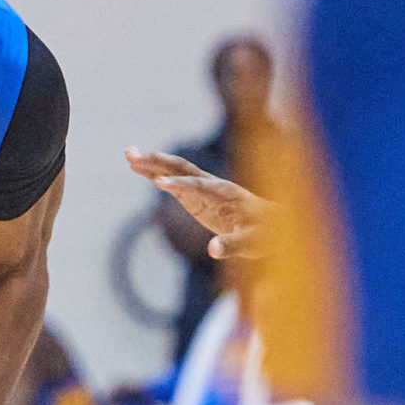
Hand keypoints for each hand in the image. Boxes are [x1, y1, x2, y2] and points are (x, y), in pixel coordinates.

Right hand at [126, 147, 273, 257]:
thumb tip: (212, 250)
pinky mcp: (199, 197)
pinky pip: (175, 183)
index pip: (199, 186)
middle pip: (182, 168)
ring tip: (128, 155)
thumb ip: (233, 245)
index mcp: (226, 193)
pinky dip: (157, 175)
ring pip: (176, 171)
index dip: (179, 185)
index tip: (158, 183)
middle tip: (132, 154)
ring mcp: (204, 189)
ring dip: (153, 163)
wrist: (275, 224)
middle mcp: (213, 185)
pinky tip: (140, 170)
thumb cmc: (267, 234)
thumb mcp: (253, 243)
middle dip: (158, 161)